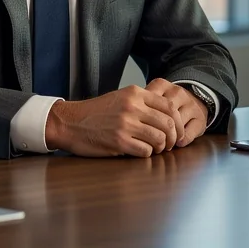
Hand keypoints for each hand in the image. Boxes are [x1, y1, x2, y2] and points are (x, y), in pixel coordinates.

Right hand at [44, 84, 184, 156]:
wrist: (70, 122)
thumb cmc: (97, 112)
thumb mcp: (121, 97)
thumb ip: (143, 102)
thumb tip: (169, 114)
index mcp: (135, 93)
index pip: (169, 106)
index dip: (178, 121)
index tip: (177, 131)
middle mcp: (133, 106)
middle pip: (168, 123)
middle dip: (173, 137)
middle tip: (170, 144)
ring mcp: (126, 124)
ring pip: (159, 138)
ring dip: (161, 147)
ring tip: (156, 149)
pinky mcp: (119, 141)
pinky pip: (145, 151)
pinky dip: (147, 154)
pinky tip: (142, 152)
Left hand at [145, 78, 209, 147]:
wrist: (195, 99)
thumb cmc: (166, 103)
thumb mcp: (151, 98)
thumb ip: (140, 106)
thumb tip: (127, 120)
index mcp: (162, 85)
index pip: (149, 102)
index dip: (143, 118)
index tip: (140, 128)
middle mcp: (177, 92)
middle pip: (163, 113)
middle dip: (157, 130)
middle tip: (151, 140)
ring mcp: (190, 104)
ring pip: (176, 123)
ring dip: (169, 137)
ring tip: (164, 144)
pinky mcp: (200, 118)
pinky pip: (188, 133)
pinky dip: (181, 141)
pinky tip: (177, 143)